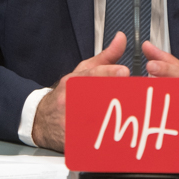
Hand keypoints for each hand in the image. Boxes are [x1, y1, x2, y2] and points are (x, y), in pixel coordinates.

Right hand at [30, 32, 130, 151]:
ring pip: (95, 120)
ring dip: (115, 119)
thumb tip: (121, 39)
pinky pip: (91, 140)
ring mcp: (68, 121)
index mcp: (73, 82)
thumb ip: (105, 57)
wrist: (41, 120)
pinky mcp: (71, 140)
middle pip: (96, 98)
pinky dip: (106, 139)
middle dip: (118, 98)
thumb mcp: (82, 72)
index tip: (123, 72)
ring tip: (134, 117)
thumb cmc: (65, 94)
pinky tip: (120, 137)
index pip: (91, 75)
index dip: (108, 73)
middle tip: (137, 98)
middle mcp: (69, 100)